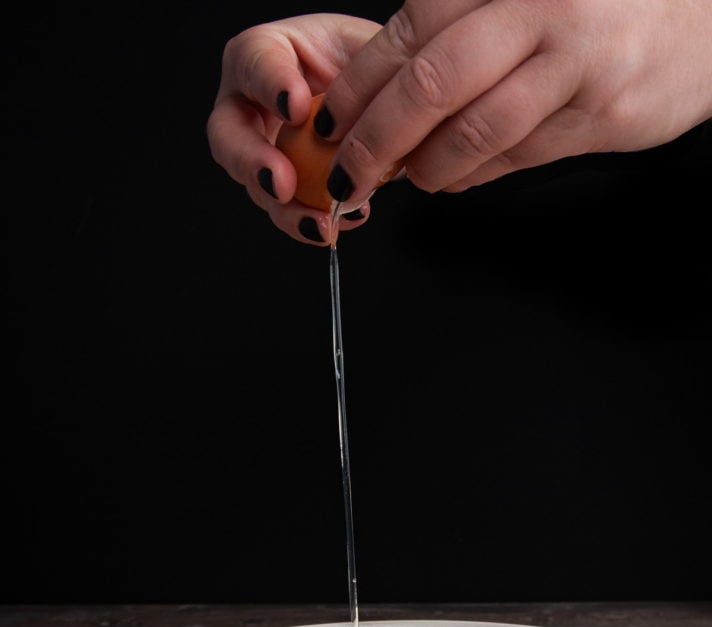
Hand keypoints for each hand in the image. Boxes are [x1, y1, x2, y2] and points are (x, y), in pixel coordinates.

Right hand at [207, 14, 381, 244]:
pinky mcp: (283, 187)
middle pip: (228, 134)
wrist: (386, 104)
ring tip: (318, 222)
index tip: (296, 106)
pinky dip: (311, 221)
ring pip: (255, 185)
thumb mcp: (372, 49)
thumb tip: (376, 104)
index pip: (254, 61)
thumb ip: (368, 67)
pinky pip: (288, 211)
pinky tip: (337, 223)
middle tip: (282, 183)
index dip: (271, 85)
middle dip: (252, 162)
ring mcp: (262, 151)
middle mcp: (250, 104)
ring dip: (285, 209)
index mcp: (265, 53)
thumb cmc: (370, 64)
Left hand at [316, 0, 711, 206]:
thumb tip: (389, 99)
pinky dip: (474, 174)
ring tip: (410, 177)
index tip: (330, 122)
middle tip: (349, 171)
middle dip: (376, 139)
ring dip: (428, 167)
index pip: (410, 30)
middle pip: (432, 81)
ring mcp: (574, 61)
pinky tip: (454, 178)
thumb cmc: (603, 4)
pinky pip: (519, 154)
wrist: (705, 16)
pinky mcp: (602, 111)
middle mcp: (538, 6)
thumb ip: (463, 32)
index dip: (360, 85)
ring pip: (476, 128)